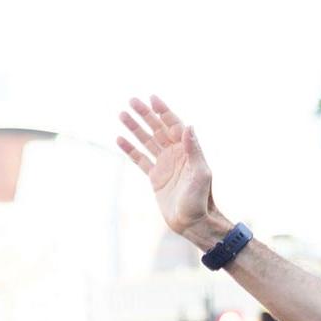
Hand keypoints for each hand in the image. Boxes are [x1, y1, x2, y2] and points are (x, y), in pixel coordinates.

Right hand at [117, 95, 226, 248]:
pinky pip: (140, 159)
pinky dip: (130, 149)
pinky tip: (120, 138)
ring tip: (122, 114)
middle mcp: (176, 154)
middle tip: (131, 100)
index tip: (152, 98)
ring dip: (135, 127)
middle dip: (145, 114)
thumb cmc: (201, 199)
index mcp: (188, 151)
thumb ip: (193, 149)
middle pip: (158, 129)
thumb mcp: (200, 173)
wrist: (193, 222)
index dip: (163, 111)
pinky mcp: (155, 177)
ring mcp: (164, 165)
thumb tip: (188, 125)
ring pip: (147, 141)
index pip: (174, 125)